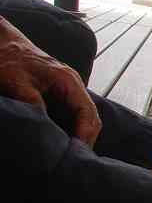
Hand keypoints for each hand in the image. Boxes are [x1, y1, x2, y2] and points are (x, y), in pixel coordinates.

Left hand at [0, 17, 101, 146]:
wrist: (1, 42)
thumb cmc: (8, 58)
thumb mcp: (17, 82)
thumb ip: (32, 103)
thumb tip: (46, 129)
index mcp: (69, 81)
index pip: (87, 113)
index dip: (85, 135)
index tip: (76, 153)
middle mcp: (74, 86)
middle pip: (91, 117)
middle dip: (86, 139)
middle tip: (75, 160)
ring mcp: (68, 90)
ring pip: (84, 118)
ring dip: (80, 136)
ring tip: (71, 155)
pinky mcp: (60, 95)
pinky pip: (73, 115)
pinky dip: (72, 130)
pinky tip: (65, 142)